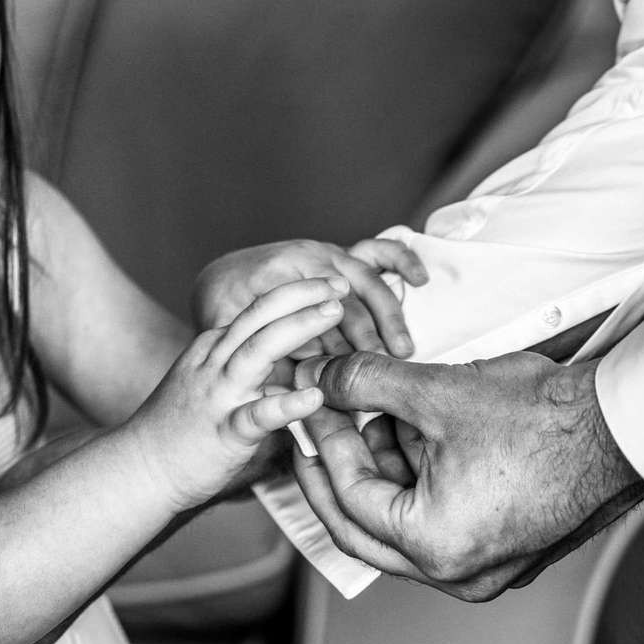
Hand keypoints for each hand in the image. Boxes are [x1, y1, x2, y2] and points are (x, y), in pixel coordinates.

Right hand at [126, 278, 344, 507]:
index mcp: (213, 349)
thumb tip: (295, 366)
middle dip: (301, 293)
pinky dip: (286, 404)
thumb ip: (247, 370)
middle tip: (340, 283)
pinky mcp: (223, 433)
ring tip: (334, 312)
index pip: (257, 309)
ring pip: (259, 349)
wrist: (139, 470)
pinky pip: (257, 415)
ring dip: (299, 326)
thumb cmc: (178, 432)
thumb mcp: (210, 384)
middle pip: (259, 315)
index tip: (329, 282)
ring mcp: (217, 395)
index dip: (294, 291)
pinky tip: (314, 397)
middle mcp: (214, 363)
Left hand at [194, 238, 427, 359]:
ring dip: (388, 315)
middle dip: (367, 337)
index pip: (312, 313)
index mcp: (274, 274)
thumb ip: (260, 357)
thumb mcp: (233, 335)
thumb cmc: (226, 312)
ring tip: (404, 349)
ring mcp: (327, 252)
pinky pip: (378, 250)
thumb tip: (291, 392)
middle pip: (345, 299)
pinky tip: (420, 280)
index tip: (349, 378)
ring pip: (367, 279)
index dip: (332, 348)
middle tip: (383, 370)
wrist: (223, 280)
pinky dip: (401, 260)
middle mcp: (304, 256)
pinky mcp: (343, 253)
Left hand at [289, 351, 643, 601]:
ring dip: (383, 473)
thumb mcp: (437, 391)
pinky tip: (413, 435)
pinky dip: (420, 484)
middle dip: (337, 471)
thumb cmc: (544, 417)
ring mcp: (488, 568)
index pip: (350, 499)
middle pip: (367, 528)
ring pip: (405, 526)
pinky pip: (442, 523)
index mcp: (434, 547)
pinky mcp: (508, 549)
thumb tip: (322, 375)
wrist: (627, 426)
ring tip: (371, 416)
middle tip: (317, 427)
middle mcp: (459, 574)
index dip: (323, 445)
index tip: (312, 406)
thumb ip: (366, 383)